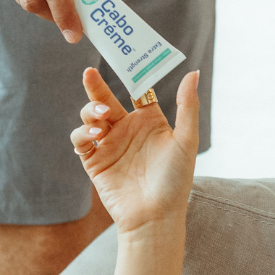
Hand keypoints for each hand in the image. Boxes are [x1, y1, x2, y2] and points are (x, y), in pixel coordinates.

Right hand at [70, 69, 199, 230]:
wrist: (154, 217)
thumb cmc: (175, 181)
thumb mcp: (186, 141)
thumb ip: (188, 107)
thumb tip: (193, 72)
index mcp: (150, 121)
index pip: (136, 90)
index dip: (127, 75)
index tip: (120, 56)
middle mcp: (128, 130)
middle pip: (107, 99)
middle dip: (96, 86)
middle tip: (89, 73)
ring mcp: (110, 144)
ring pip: (90, 116)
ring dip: (90, 111)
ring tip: (100, 117)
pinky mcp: (94, 161)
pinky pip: (81, 140)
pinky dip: (82, 133)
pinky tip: (94, 135)